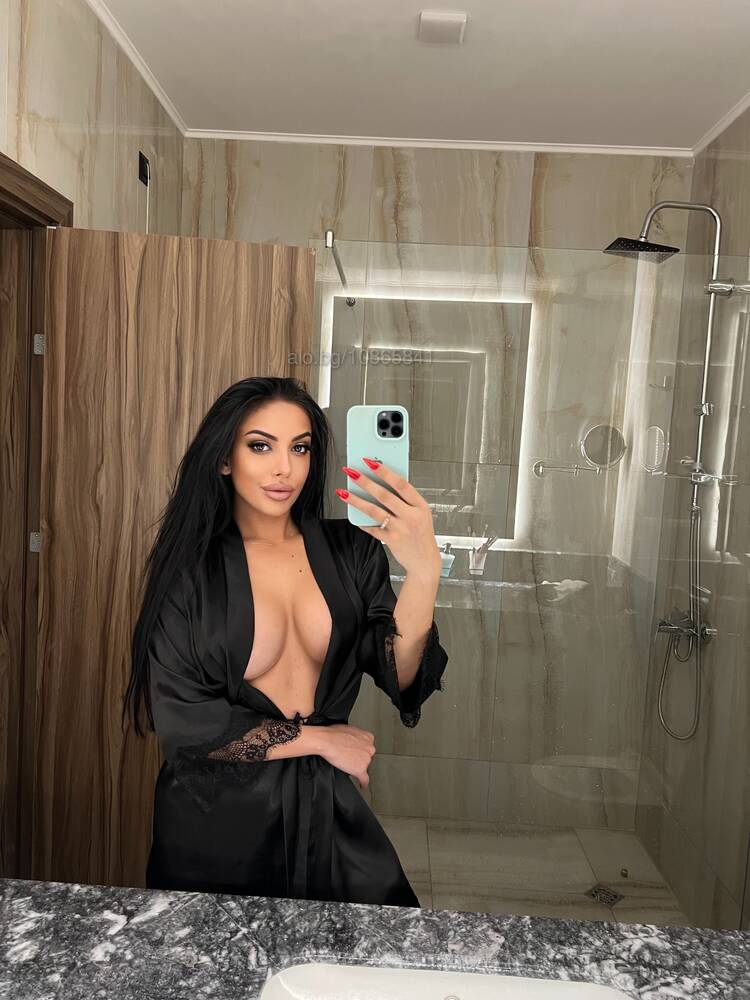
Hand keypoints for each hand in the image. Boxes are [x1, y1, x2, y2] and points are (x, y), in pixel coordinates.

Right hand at [317, 723, 375, 788]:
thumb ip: (356, 736)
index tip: (357, 752)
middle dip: (359, 758)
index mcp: (368, 737)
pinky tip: (362, 784)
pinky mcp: (359, 770)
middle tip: (349, 757)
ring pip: (364, 767)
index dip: (360, 750)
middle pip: (367, 757)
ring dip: (356, 767)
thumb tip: (353, 740)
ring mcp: (366, 760)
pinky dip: (363, 783)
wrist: (328, 741)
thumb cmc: (334, 734)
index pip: (367, 747)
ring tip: (347, 765)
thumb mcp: (349, 729)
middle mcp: (369, 748)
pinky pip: (364, 779)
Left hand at [337, 459, 441, 579]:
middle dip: (365, 481)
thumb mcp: (422, 514)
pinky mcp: (391, 540)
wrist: (425, 561)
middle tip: (351, 472)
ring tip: (343, 492)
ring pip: (374, 510)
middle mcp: (411, 516)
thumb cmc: (422, 536)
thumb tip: (384, 484)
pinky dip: (362, 522)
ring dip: (356, 500)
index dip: (385, 472)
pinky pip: (372, 528)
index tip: (371, 462)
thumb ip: (406, 501)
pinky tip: (354, 516)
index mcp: (420, 506)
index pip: (401, 484)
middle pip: (384, 495)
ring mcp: (401, 528)